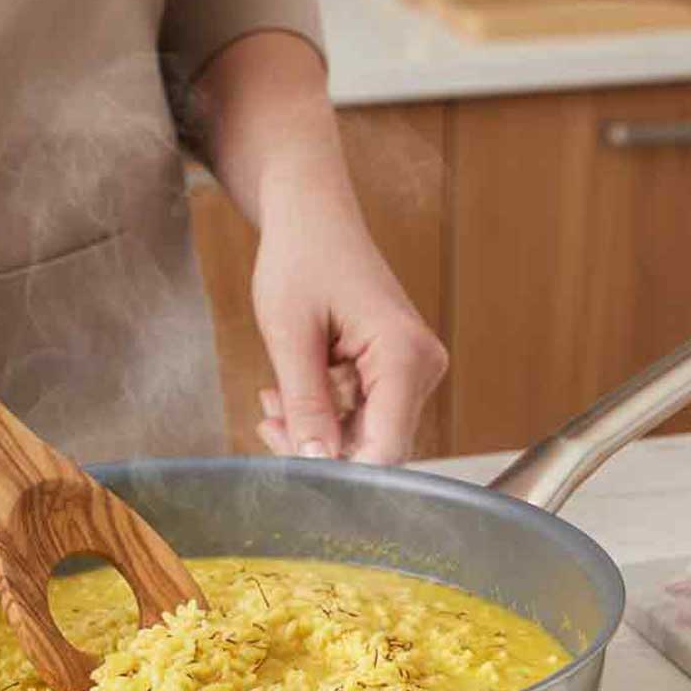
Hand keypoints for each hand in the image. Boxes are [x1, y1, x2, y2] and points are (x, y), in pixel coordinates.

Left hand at [252, 218, 447, 465]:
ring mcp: (413, 370)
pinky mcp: (398, 371)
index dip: (341, 472)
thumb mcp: (289, 336)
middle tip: (268, 424)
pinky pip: (363, 415)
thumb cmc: (301, 258)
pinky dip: (324, 415)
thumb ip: (305, 405)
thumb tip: (315, 464)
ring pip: (366, 435)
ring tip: (272, 403)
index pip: (387, 448)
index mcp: (405, 354)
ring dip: (315, 431)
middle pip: (377, 446)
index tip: (293, 474)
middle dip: (319, 449)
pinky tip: (288, 396)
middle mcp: (422, 365)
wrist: (313, 216)